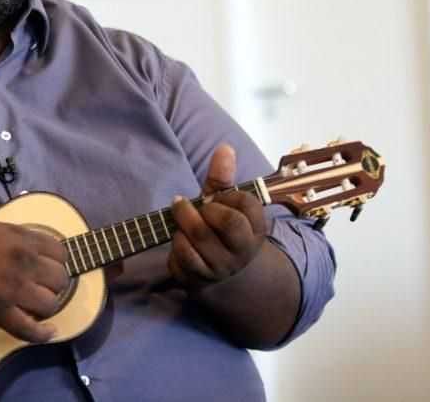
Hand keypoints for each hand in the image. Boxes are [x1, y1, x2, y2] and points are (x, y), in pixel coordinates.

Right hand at [0, 221, 69, 342]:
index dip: (58, 264)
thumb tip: (38, 247)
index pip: (60, 253)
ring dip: (46, 308)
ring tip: (36, 307)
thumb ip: (19, 237)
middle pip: (60, 278)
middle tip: (41, 290)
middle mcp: (22, 262)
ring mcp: (13, 288)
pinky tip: (47, 333)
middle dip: (54, 286)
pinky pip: (31, 329)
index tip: (49, 271)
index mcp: (21, 239)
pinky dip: (43, 334)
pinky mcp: (0, 312)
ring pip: (51, 303)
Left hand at [168, 144, 266, 291]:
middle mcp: (242, 251)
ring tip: (181, 220)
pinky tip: (178, 238)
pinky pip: (181, 257)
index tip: (217, 199)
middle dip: (201, 208)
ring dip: (182, 223)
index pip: (246, 204)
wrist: (220, 273)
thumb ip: (223, 178)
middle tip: (186, 205)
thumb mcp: (224, 204)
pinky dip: (174, 243)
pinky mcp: (199, 280)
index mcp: (255, 229)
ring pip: (198, 238)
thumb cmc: (220, 229)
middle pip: (227, 222)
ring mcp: (221, 268)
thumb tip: (224, 148)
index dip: (226, 196)